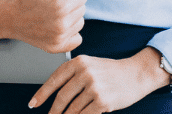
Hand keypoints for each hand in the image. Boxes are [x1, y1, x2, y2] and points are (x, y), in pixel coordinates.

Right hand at [0, 0, 86, 52]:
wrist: (8, 16)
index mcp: (62, 5)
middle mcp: (62, 24)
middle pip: (82, 9)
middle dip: (71, 4)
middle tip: (52, 4)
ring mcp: (59, 37)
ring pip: (80, 23)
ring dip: (71, 18)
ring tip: (53, 15)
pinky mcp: (56, 47)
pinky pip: (77, 39)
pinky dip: (71, 33)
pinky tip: (58, 27)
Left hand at [29, 47, 171, 113]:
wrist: (137, 74)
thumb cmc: (113, 71)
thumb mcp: (91, 65)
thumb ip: (73, 75)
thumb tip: (54, 94)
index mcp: (80, 62)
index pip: (54, 79)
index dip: (42, 94)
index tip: (33, 103)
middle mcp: (85, 72)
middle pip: (61, 97)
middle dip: (54, 111)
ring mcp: (94, 87)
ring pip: (72, 109)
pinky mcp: (102, 101)